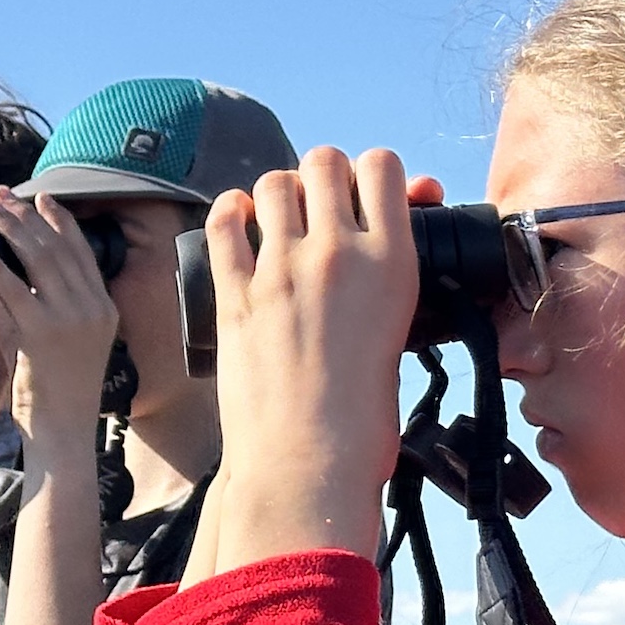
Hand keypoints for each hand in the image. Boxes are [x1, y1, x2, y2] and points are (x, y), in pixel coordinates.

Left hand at [0, 188, 121, 447]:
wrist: (64, 433)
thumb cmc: (59, 395)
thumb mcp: (66, 344)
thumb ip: (51, 309)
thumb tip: (20, 278)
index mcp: (104, 308)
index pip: (82, 251)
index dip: (59, 221)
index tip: (39, 199)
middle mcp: (94, 307)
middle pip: (59, 246)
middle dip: (29, 215)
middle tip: (3, 195)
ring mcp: (71, 318)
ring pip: (38, 257)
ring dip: (10, 228)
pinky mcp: (43, 331)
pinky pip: (13, 287)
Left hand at [200, 148, 423, 573]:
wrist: (308, 462)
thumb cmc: (363, 417)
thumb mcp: (401, 334)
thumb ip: (391, 278)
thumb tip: (385, 239)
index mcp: (392, 262)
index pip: (383, 166)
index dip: (372, 172)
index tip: (364, 194)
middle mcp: (337, 253)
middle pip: (325, 161)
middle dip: (322, 175)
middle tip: (319, 206)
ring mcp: (281, 270)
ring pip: (273, 183)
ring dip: (277, 192)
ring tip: (279, 219)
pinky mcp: (235, 293)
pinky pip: (223, 222)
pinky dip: (230, 213)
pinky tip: (237, 221)